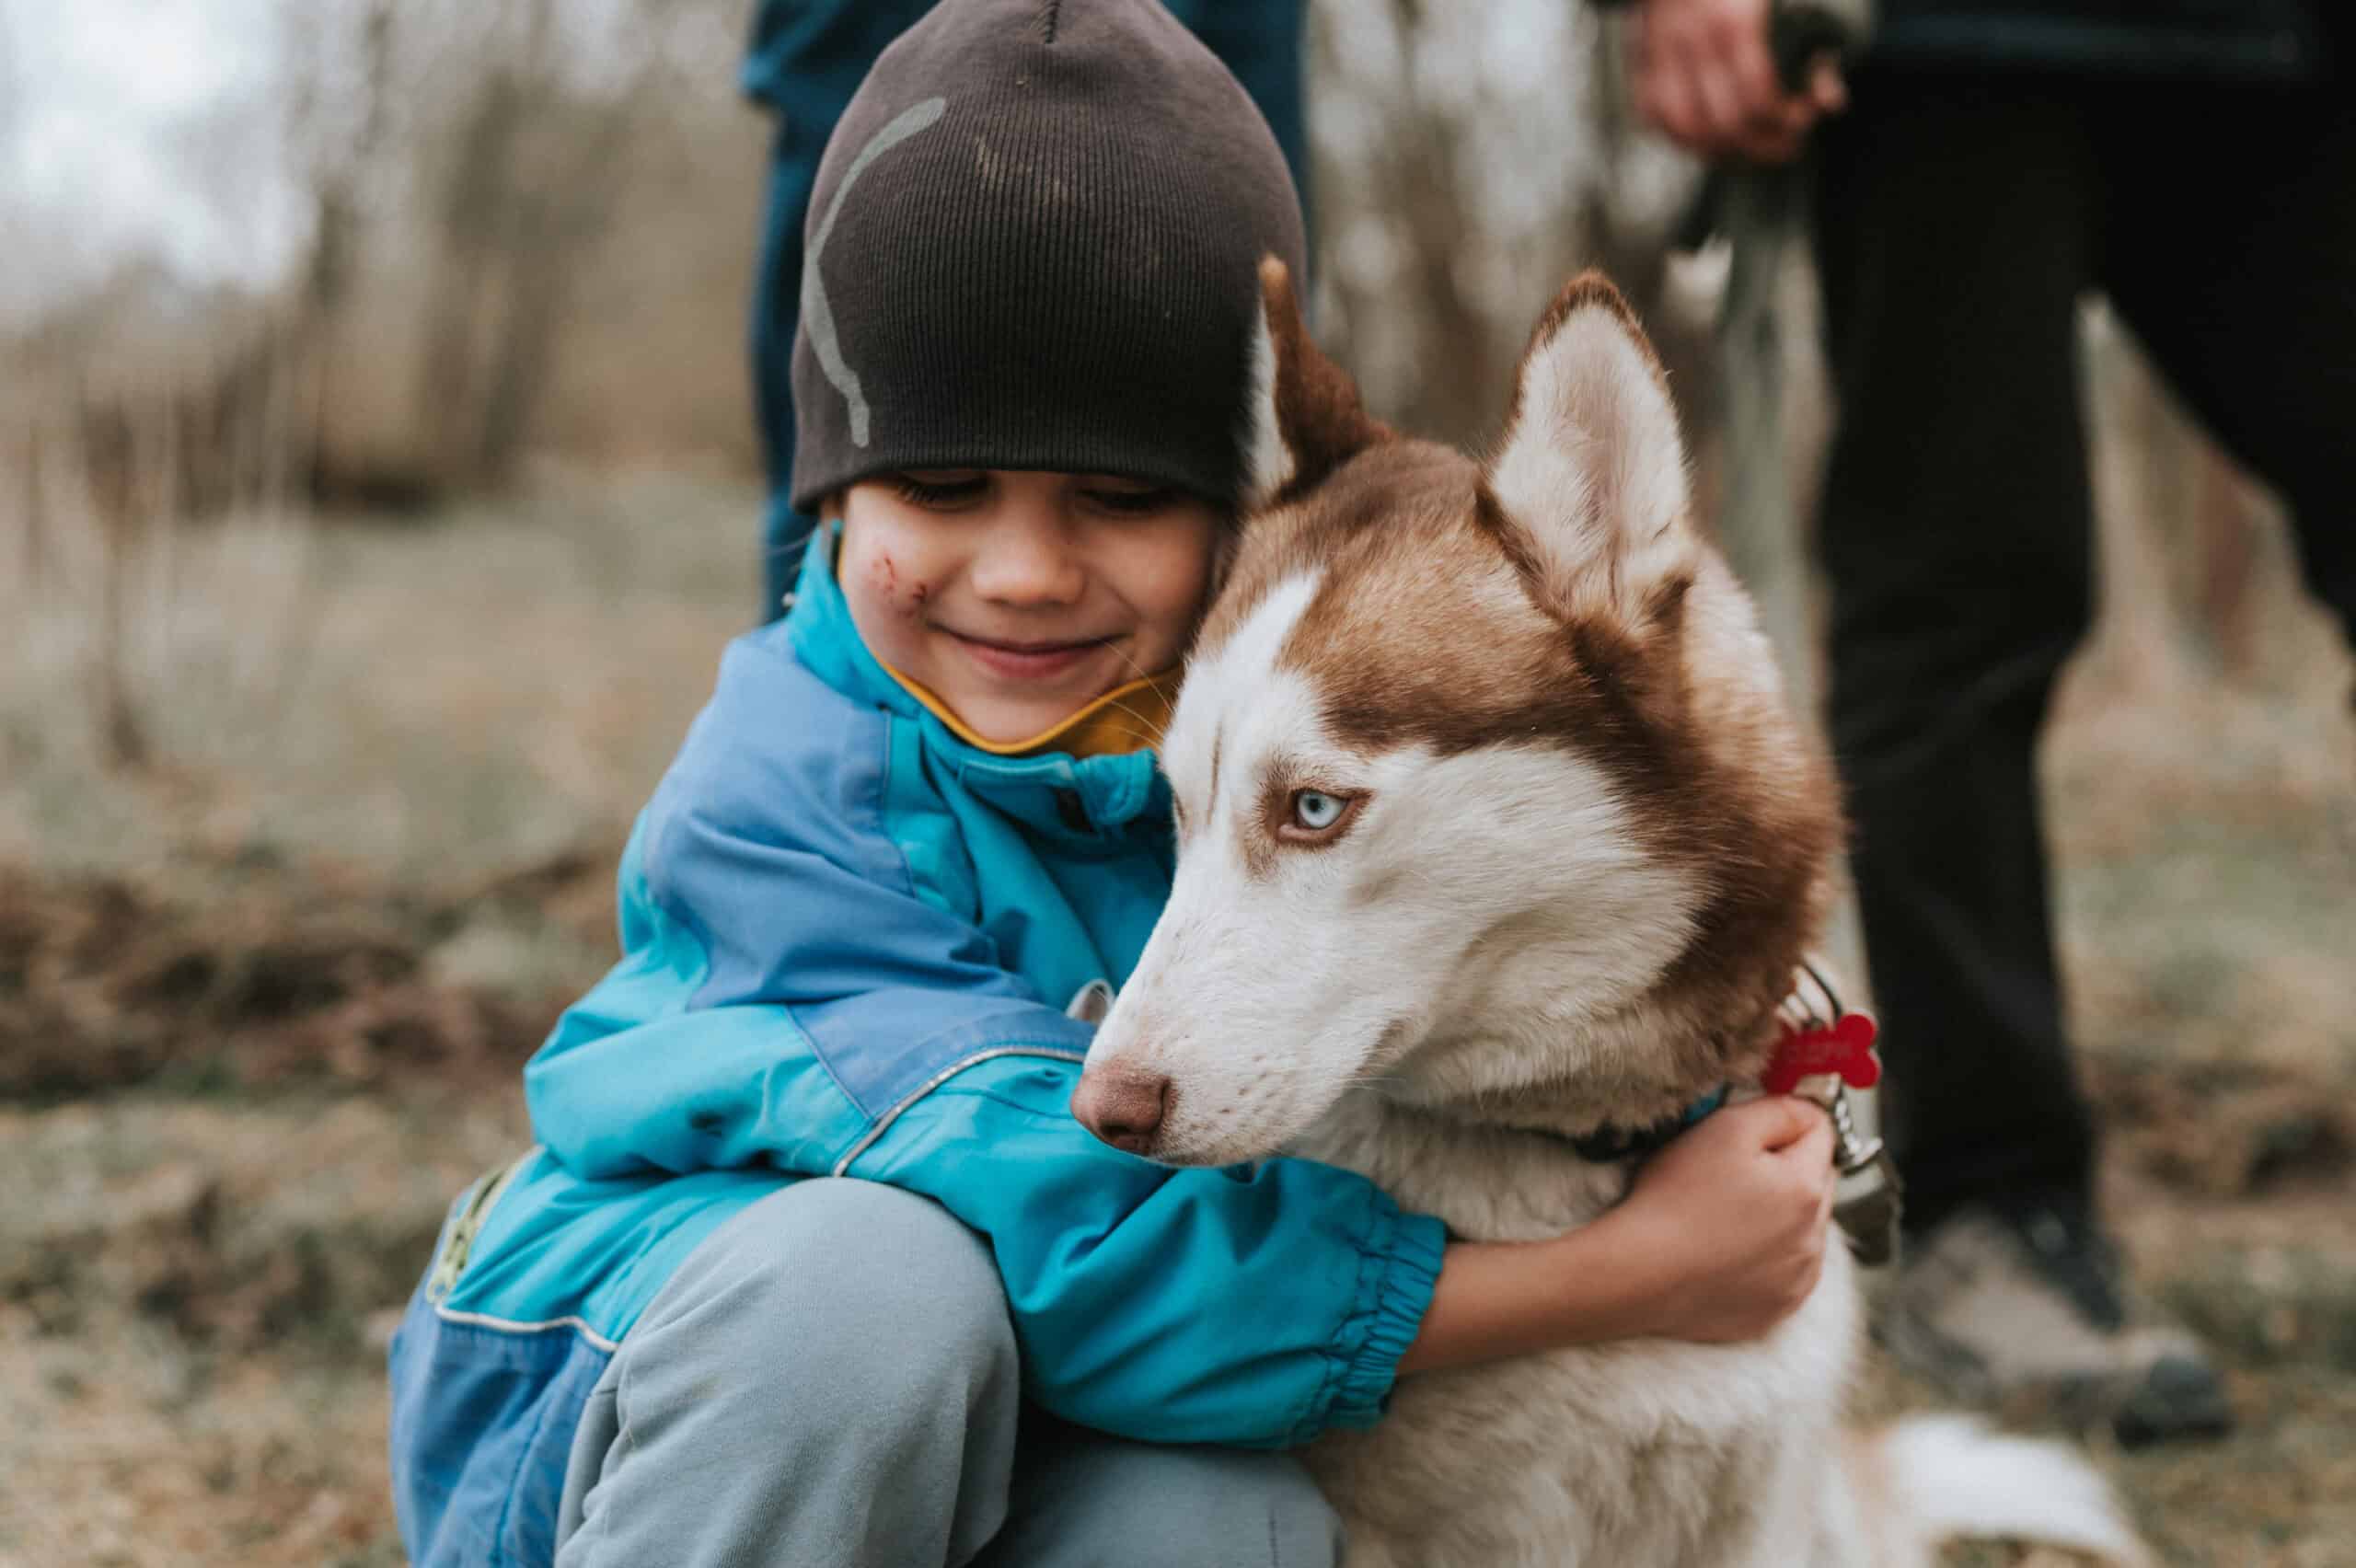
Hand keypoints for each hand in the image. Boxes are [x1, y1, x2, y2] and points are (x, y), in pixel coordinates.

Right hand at [1611, 1094, 1837, 1340]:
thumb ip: (1779, 1111)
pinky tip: (1726, 1251)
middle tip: (1731, 1172)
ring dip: (1778, 1217)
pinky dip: (1765, 1258)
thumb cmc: (1674, 1199)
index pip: (1821, 1133)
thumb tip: (1809, 1111)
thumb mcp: (1725, 1128)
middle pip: (1815, 1181)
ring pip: (1802, 1228)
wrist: (1639, 1274)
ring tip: (1723, 1216)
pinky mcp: (1777, 1309)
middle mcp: (1814, 1239)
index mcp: (1807, 1189)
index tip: (1751, 1131)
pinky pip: (1785, 1271)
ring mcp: (1798, 1279)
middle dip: (1785, 1169)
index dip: (1783, 1122)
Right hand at [1628, 0, 1846, 163]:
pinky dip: (1680, 138)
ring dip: (1721, 152)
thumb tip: (1830, 104)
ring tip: (1749, 154)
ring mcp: (1661, 56)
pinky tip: (1709, 141)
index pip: (1759, 96)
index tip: (1802, 124)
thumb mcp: (1789, 8)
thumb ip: (1812, 55)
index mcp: (1736, 23)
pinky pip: (1655, 118)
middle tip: (1784, 149)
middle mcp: (1695, 41)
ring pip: (1687, 129)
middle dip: (1762, 146)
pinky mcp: (1640, 65)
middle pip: (1726, 122)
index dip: (1784, 121)